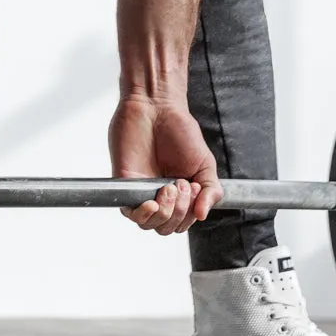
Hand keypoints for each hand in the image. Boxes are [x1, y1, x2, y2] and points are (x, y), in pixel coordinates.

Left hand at [108, 95, 222, 234]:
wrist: (156, 108)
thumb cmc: (179, 132)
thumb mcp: (205, 164)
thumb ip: (210, 191)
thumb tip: (202, 216)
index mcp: (179, 194)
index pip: (183, 223)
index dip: (190, 214)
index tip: (193, 187)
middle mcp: (159, 195)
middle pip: (166, 227)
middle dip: (180, 212)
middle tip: (181, 184)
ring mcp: (142, 191)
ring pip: (150, 224)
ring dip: (165, 213)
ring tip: (169, 187)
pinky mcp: (125, 184)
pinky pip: (130, 213)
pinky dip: (143, 214)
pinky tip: (152, 203)